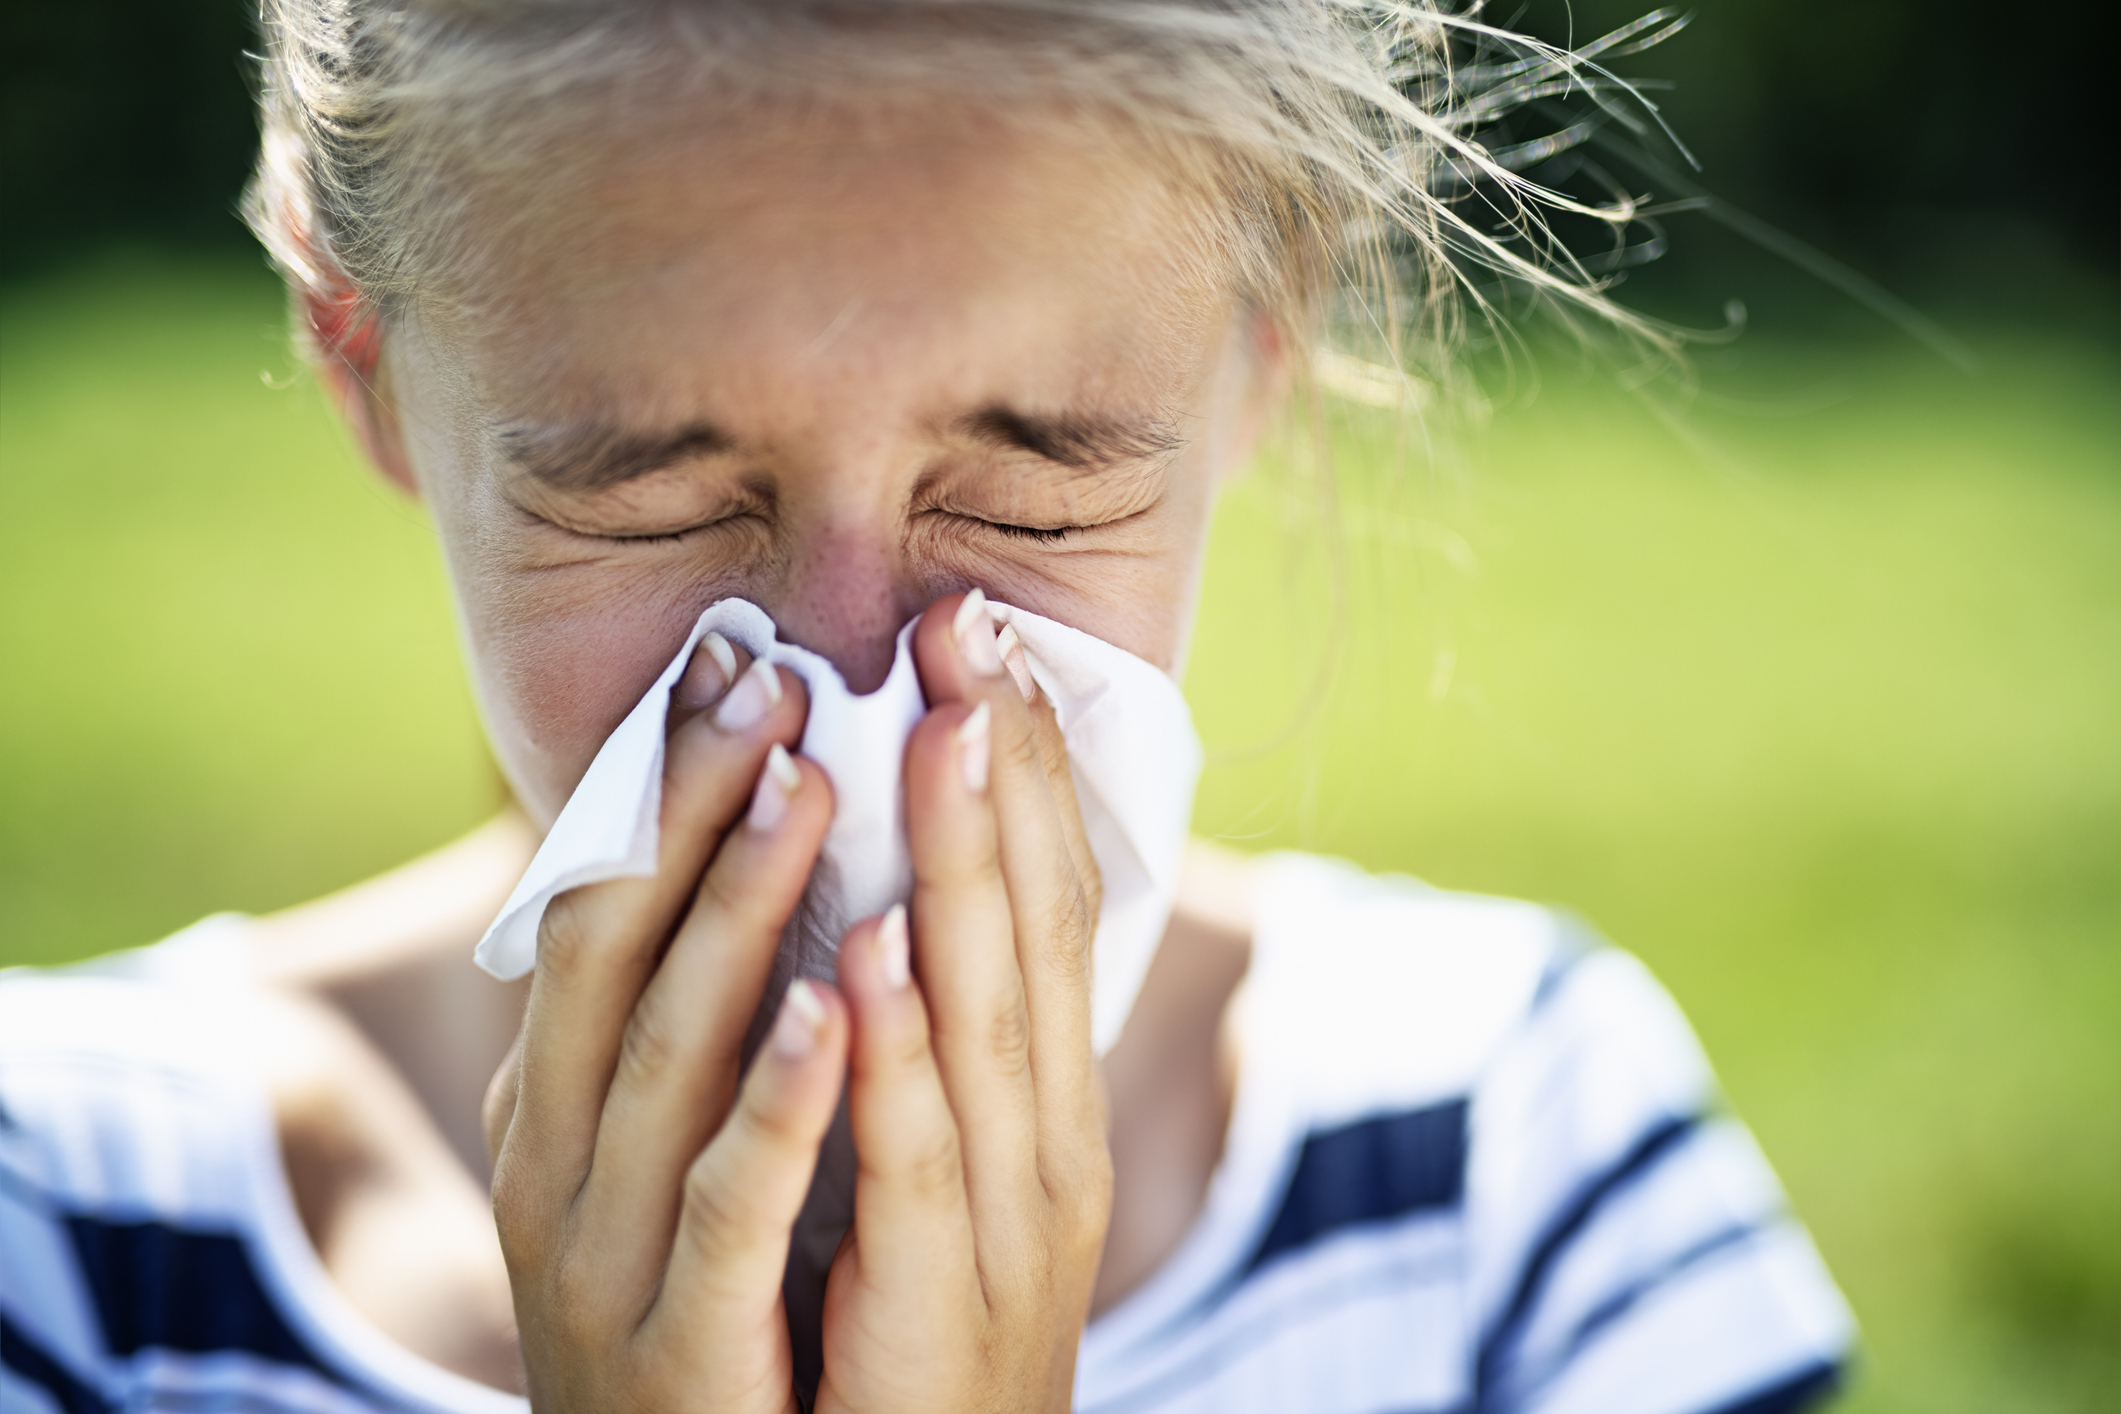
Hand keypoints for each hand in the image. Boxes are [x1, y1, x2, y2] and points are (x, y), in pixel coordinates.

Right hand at [481, 635, 848, 1413]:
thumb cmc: (710, 1312)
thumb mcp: (665, 1154)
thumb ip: (678, 1028)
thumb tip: (710, 862)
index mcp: (557, 1107)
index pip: (595, 911)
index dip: (658, 786)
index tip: (733, 662)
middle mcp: (558, 1166)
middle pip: (613, 953)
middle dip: (691, 809)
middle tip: (774, 679)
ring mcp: (604, 1258)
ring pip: (664, 1055)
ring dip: (737, 911)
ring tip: (809, 784)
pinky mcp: (676, 1347)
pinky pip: (732, 1202)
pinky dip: (779, 1094)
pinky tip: (837, 999)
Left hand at [817, 593, 1113, 1412]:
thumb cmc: (907, 1333)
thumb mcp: (941, 1168)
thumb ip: (936, 1046)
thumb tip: (890, 901)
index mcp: (1040, 1099)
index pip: (1047, 905)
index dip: (1026, 770)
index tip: (987, 642)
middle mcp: (1046, 1140)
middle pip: (1038, 927)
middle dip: (1006, 770)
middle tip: (971, 624)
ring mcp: (1010, 1220)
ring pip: (995, 1015)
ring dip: (971, 865)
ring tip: (943, 729)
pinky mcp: (942, 1301)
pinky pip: (922, 1159)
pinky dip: (906, 1050)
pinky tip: (879, 952)